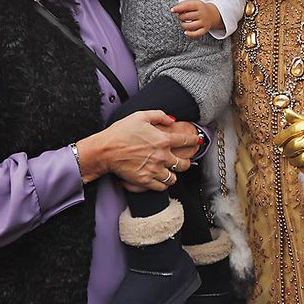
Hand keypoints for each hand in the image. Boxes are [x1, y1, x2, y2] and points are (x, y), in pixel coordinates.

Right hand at [76, 110, 201, 190]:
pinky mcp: (146, 181)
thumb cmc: (120, 132)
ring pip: (174, 178)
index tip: (198, 141)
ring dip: (173, 175)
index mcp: (163, 139)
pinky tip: (161, 180)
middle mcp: (162, 156)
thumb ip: (159, 116)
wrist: (105, 150)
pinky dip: (163, 184)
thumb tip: (172, 119)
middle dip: (186, 162)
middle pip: (184, 164)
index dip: (194, 140)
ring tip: (170, 172)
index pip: (186, 141)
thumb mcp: (140, 116)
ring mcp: (154, 170)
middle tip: (183, 161)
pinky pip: (162, 187)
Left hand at [172, 0, 221, 38]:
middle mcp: (202, 14)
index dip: (178, 8)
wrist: (212, 14)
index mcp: (199, 5)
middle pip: (187, 16)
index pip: (187, 6)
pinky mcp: (205, 29)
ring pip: (190, 26)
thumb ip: (182, 5)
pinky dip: (190, 34)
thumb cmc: (198, 9)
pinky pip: (196, 34)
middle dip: (180, 17)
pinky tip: (186, 32)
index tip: (172, 10)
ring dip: (183, 25)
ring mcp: (204, 22)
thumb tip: (174, 10)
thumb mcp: (192, 3)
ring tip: (183, 23)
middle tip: (181, 16)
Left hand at [274, 109, 303, 177]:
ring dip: (292, 160)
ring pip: (297, 161)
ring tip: (295, 157)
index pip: (289, 132)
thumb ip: (302, 118)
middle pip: (291, 148)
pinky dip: (302, 168)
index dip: (280, 138)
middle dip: (285, 150)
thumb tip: (286, 114)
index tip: (277, 142)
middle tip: (285, 150)